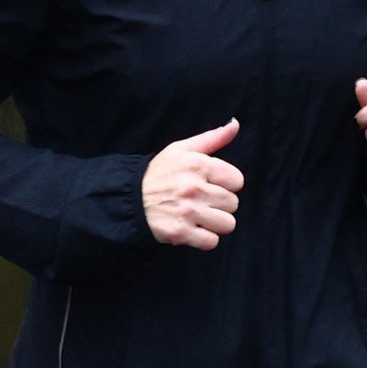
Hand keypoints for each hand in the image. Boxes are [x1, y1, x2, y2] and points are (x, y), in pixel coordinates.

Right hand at [143, 117, 242, 248]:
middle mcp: (194, 188)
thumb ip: (212, 138)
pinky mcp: (181, 233)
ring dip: (216, 224)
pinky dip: (205, 239)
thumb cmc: (158, 173)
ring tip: (201, 217)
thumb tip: (235, 125)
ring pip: (227, 224)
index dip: (227, 184)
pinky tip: (194, 230)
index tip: (212, 186)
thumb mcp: (181, 149)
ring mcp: (188, 212)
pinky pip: (212, 242)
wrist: (129, 198)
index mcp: (198, 164)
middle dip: (220, 205)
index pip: (237, 181)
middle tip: (203, 202)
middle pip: (233, 203)